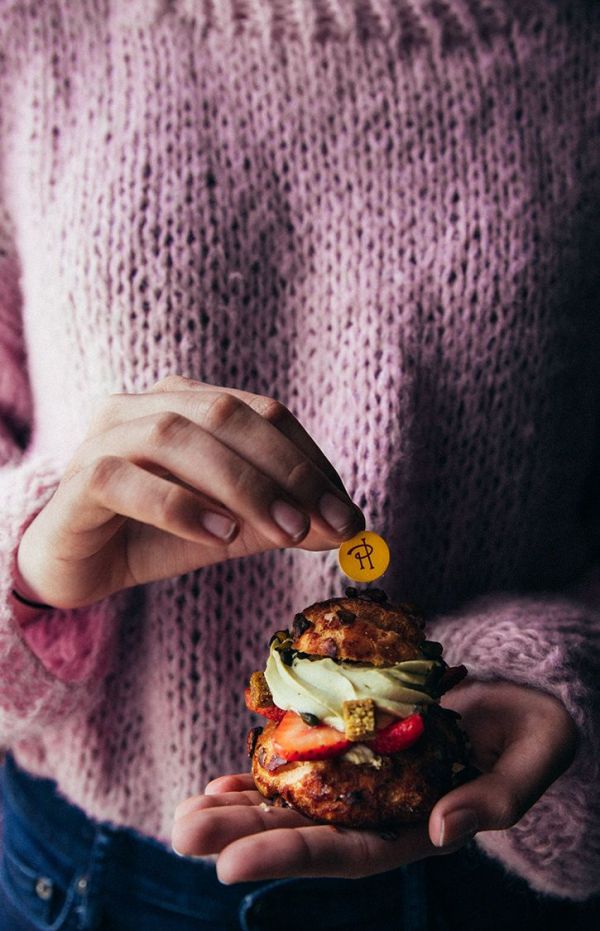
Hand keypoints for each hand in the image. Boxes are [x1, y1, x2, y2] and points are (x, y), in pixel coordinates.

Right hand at [15, 375, 363, 608]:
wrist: (77, 565)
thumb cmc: (156, 536)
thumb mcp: (232, 528)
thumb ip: (282, 521)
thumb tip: (346, 529)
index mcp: (188, 403)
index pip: (263, 413)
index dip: (311, 459)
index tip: (347, 512)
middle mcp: (145, 406)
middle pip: (226, 415)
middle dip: (286, 470)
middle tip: (326, 523)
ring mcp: (106, 436)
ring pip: (176, 438)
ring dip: (241, 485)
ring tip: (284, 531)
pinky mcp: (79, 478)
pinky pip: (125, 480)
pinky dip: (179, 505)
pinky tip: (218, 536)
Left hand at [170, 681, 576, 882]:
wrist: (519, 698)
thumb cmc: (534, 730)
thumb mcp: (534, 757)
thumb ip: (499, 798)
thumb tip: (444, 831)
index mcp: (421, 826)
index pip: (350, 852)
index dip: (292, 856)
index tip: (229, 866)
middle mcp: (382, 811)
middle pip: (306, 830)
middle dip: (243, 834)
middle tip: (182, 832)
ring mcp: (366, 780)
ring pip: (295, 801)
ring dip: (241, 807)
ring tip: (186, 812)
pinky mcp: (357, 745)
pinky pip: (304, 761)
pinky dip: (264, 772)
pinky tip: (221, 780)